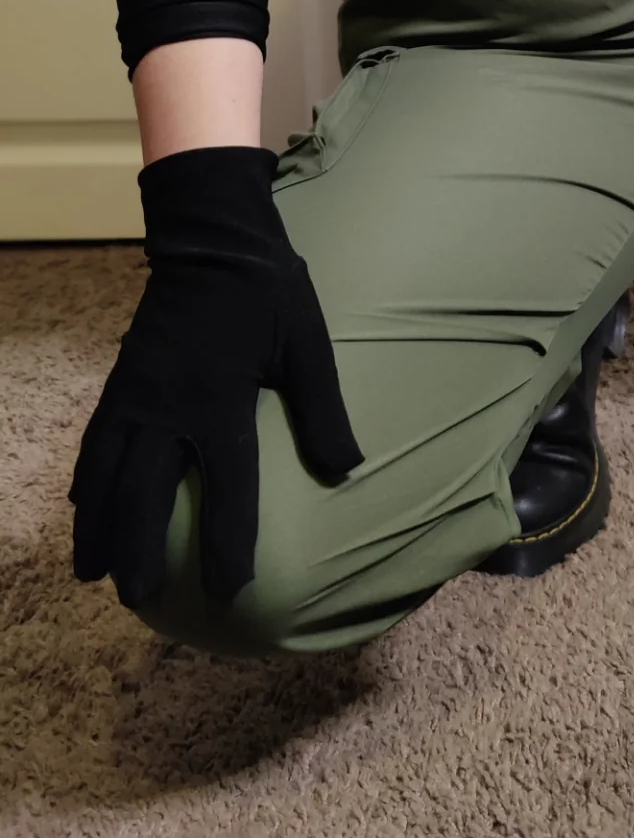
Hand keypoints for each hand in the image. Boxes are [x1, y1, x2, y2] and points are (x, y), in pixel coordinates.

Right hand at [69, 144, 362, 608]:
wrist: (212, 235)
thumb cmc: (268, 291)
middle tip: (141, 602)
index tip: (229, 593)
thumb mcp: (308, 346)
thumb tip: (348, 470)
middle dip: (141, 552)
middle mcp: (170, 407)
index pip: (227, 491)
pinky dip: (85, 480)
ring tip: (94, 575)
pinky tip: (81, 507)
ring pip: (107, 475)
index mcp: (223, 403)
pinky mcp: (122, 379)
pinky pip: (95, 441)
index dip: (228, 546)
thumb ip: (323, 412)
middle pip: (146, 495)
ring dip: (100, 527)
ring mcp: (138, 394)